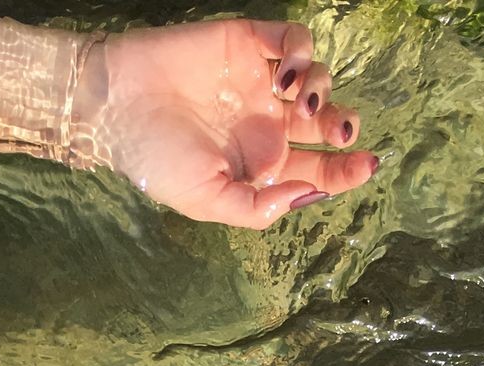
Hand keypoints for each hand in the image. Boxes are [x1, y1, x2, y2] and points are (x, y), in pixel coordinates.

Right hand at [94, 19, 376, 228]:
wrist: (116, 104)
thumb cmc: (155, 158)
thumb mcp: (206, 201)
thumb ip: (257, 208)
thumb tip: (308, 194)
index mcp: (259, 163)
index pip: (317, 167)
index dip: (347, 168)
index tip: (367, 165)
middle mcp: (265, 122)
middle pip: (328, 122)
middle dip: (346, 126)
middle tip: (343, 130)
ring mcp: (258, 80)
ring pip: (318, 79)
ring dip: (323, 91)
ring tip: (297, 104)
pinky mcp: (248, 43)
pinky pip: (294, 40)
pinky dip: (302, 54)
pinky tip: (285, 75)